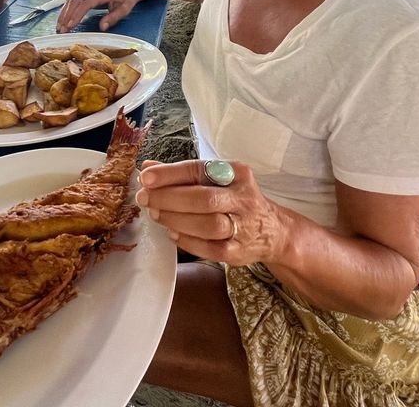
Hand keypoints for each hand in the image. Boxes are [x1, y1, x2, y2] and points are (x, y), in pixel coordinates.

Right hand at [55, 0, 146, 32]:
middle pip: (75, 1)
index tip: (70, 25)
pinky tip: (63, 20)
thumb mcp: (124, 10)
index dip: (77, 14)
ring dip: (64, 14)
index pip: (86, 3)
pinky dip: (66, 11)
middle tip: (62, 30)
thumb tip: (102, 27)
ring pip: (71, 0)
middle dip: (67, 16)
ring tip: (60, 27)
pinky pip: (73, 1)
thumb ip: (112, 18)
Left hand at [135, 159, 284, 265]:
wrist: (272, 230)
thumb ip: (183, 174)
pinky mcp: (238, 251)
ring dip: (176, 220)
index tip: (146, 177)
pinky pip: (209, 248)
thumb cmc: (235, 201)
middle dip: (169, 198)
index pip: (200, 170)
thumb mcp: (216, 180)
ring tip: (156, 215)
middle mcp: (243, 198)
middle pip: (204, 198)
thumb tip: (148, 167)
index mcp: (236, 173)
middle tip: (145, 199)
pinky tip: (172, 233)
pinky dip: (187, 241)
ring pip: (208, 225)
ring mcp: (243, 226)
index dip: (170, 174)